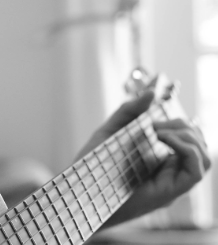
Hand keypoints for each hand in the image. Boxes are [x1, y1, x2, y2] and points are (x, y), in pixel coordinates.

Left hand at [74, 91, 211, 226]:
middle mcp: (170, 172)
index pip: (189, 140)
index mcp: (160, 159)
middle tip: (156, 126)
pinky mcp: (168, 192)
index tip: (154, 117)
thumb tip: (151, 92)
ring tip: (160, 132)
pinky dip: (186, 149)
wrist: (80, 188)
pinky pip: (196, 171)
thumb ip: (130, 110)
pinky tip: (164, 138)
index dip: (180, 123)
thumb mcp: (111, 129)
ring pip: (205, 158)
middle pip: (200, 146)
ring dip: (188, 136)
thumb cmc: (93, 162)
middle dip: (184, 127)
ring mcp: (171, 183)